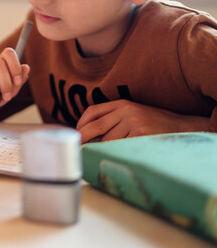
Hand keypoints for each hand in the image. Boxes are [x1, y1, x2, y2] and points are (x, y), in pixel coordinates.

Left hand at [76, 99, 210, 142]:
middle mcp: (126, 110)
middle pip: (96, 125)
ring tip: (117, 152)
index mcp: (122, 104)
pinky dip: (118, 153)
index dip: (81, 123)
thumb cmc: (155, 124)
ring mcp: (134, 121)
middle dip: (83, 137)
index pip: (93, 111)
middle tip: (77, 147)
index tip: (75, 134)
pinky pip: (121, 147)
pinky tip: (124, 154)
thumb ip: (114, 120)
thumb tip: (89, 137)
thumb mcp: (134, 115)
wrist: (183, 127)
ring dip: (108, 149)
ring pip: (108, 140)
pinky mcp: (141, 134)